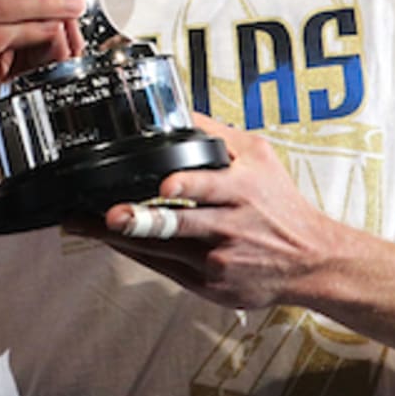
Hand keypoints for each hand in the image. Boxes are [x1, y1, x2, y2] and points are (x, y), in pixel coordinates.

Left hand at [76, 115, 344, 310]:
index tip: (164, 185)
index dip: (187, 186)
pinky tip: (109, 239)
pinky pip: (163, 267)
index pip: (211, 186)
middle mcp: (229, 227)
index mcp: (242, 190)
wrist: (310, 261)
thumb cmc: (281, 204)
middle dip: (141, 220)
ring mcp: (217, 260)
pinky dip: (135, 251)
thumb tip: (180, 110)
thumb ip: (217, 134)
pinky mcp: (208, 285)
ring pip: (161, 248)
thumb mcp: (259, 156)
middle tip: (110, 214)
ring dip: (120, 236)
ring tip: (83, 224)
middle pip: (180, 224)